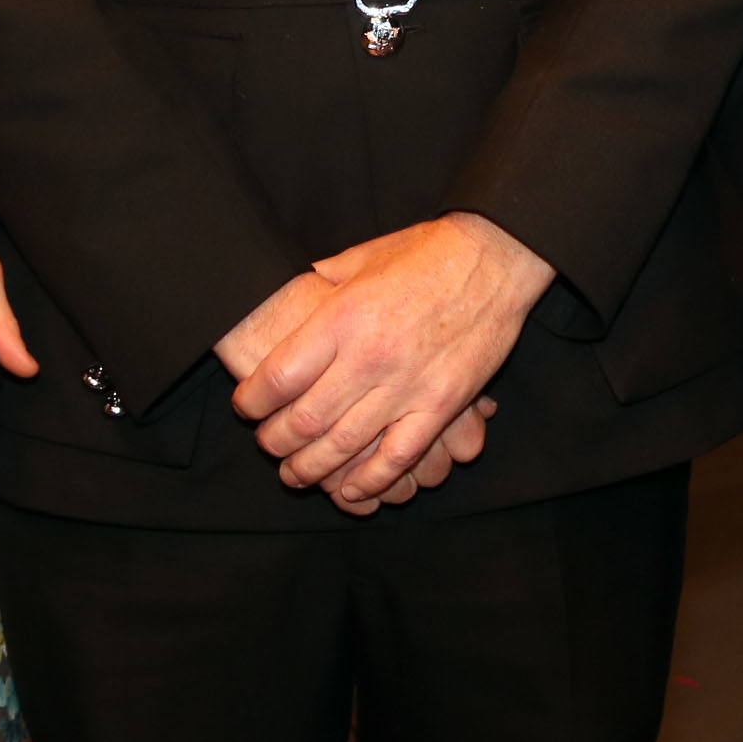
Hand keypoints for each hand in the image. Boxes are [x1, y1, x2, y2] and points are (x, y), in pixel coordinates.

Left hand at [214, 272, 496, 514]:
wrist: (496, 255)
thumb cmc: (427, 252)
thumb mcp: (362, 257)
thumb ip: (323, 284)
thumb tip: (293, 295)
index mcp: (343, 316)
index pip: (279, 377)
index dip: (253, 401)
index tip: (246, 408)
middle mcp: (370, 356)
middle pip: (305, 420)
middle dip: (276, 442)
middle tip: (268, 446)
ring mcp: (408, 384)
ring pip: (345, 446)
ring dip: (312, 468)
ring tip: (296, 474)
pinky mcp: (442, 404)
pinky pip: (399, 457)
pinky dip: (370, 481)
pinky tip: (351, 489)